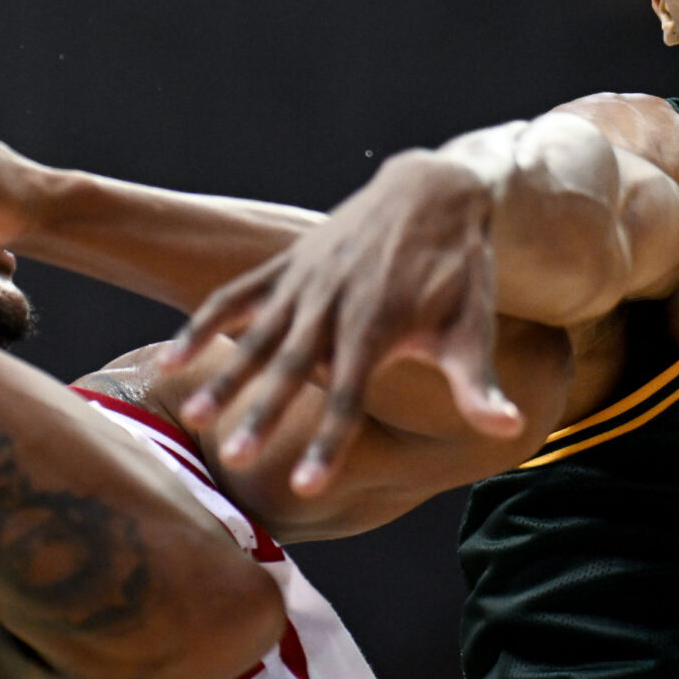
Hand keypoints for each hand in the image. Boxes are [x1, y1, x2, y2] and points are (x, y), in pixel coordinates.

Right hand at [161, 136, 528, 497]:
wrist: (432, 191)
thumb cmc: (457, 271)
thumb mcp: (472, 327)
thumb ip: (477, 383)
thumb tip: (509, 428)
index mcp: (380, 325)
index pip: (352, 396)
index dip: (330, 441)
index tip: (306, 486)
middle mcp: (335, 303)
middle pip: (294, 367)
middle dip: (264, 412)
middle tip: (236, 459)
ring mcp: (306, 281)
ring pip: (257, 334)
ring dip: (226, 374)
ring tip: (195, 417)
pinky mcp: (289, 265)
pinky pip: (237, 294)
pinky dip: (204, 322)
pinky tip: (169, 356)